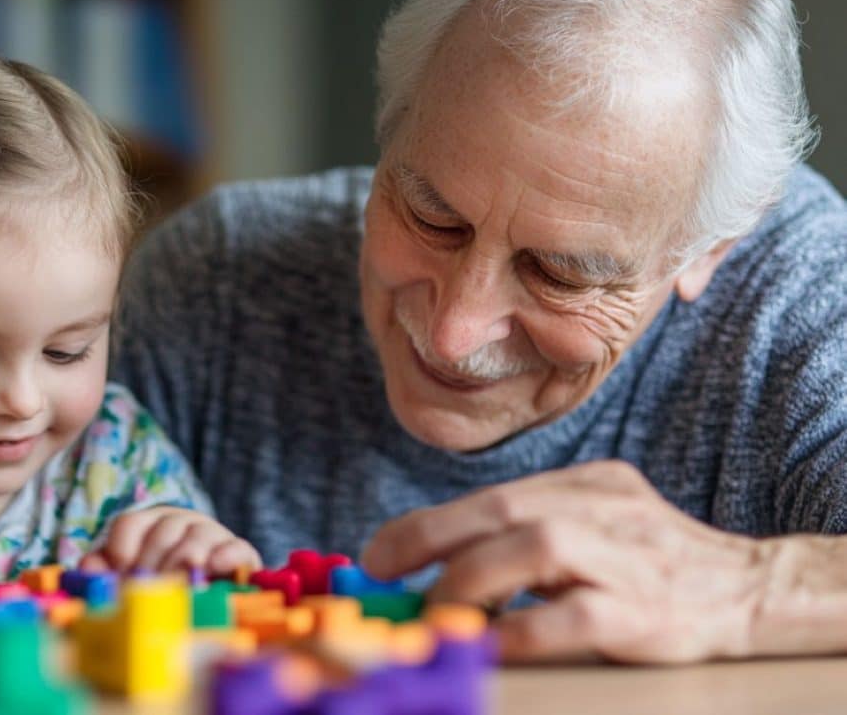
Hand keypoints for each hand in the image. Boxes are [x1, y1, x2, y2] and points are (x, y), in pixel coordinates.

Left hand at [81, 507, 261, 575]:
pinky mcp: (241, 553)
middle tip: (150, 589)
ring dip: (185, 558)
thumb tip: (89, 567)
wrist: (218, 598)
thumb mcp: (130, 578)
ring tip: (180, 579)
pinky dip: (225, 556)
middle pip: (164, 530)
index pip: (130, 523)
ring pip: (197, 536)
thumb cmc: (163, 588)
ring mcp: (212, 535)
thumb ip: (105, 571)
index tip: (122, 574)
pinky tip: (213, 568)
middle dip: (153, 561)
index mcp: (150, 524)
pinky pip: (236, 547)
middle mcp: (181, 522)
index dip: (122, 548)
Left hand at [360, 460, 774, 662]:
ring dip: (468, 581)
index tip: (379, 554)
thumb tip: (442, 562)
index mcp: (584, 485)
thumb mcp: (595, 522)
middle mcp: (601, 509)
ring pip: (534, 550)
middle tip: (382, 572)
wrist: (751, 590)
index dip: (427, 524)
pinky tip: (489, 645)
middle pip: (503, 511)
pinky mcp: (644, 611)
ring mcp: (625, 557)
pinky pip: (573, 616)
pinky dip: (523, 630)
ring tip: (436, 614)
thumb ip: (531, 532)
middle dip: (429, 539)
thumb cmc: (653, 562)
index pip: (491, 497)